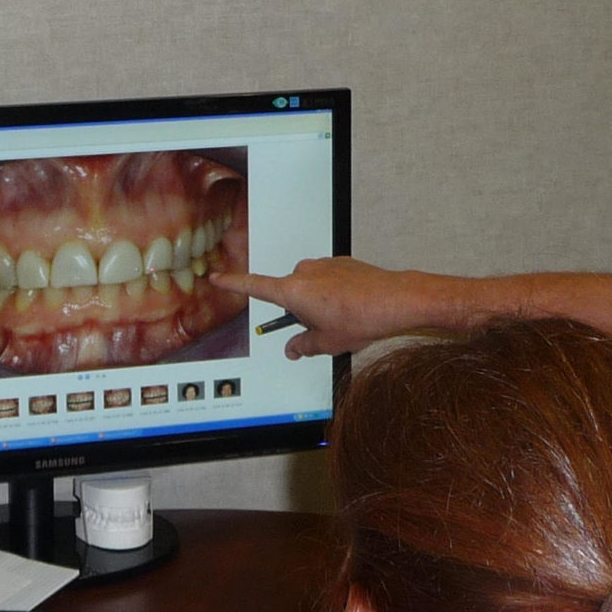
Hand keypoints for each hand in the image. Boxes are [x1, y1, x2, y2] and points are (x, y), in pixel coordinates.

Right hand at [215, 257, 438, 357]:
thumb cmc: (361, 319)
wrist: (396, 299)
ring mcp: (324, 265)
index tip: (216, 277)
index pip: (253, 287)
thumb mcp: (327, 343)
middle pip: (289, 295)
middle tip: (322, 330)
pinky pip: (329, 280)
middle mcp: (304, 272)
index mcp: (293, 291)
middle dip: (299, 313)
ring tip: (344, 319)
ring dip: (319, 303)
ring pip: (311, 288)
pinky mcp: (342, 263)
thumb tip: (293, 349)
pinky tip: (353, 307)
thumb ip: (303, 346)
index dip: (232, 284)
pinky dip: (336, 294)